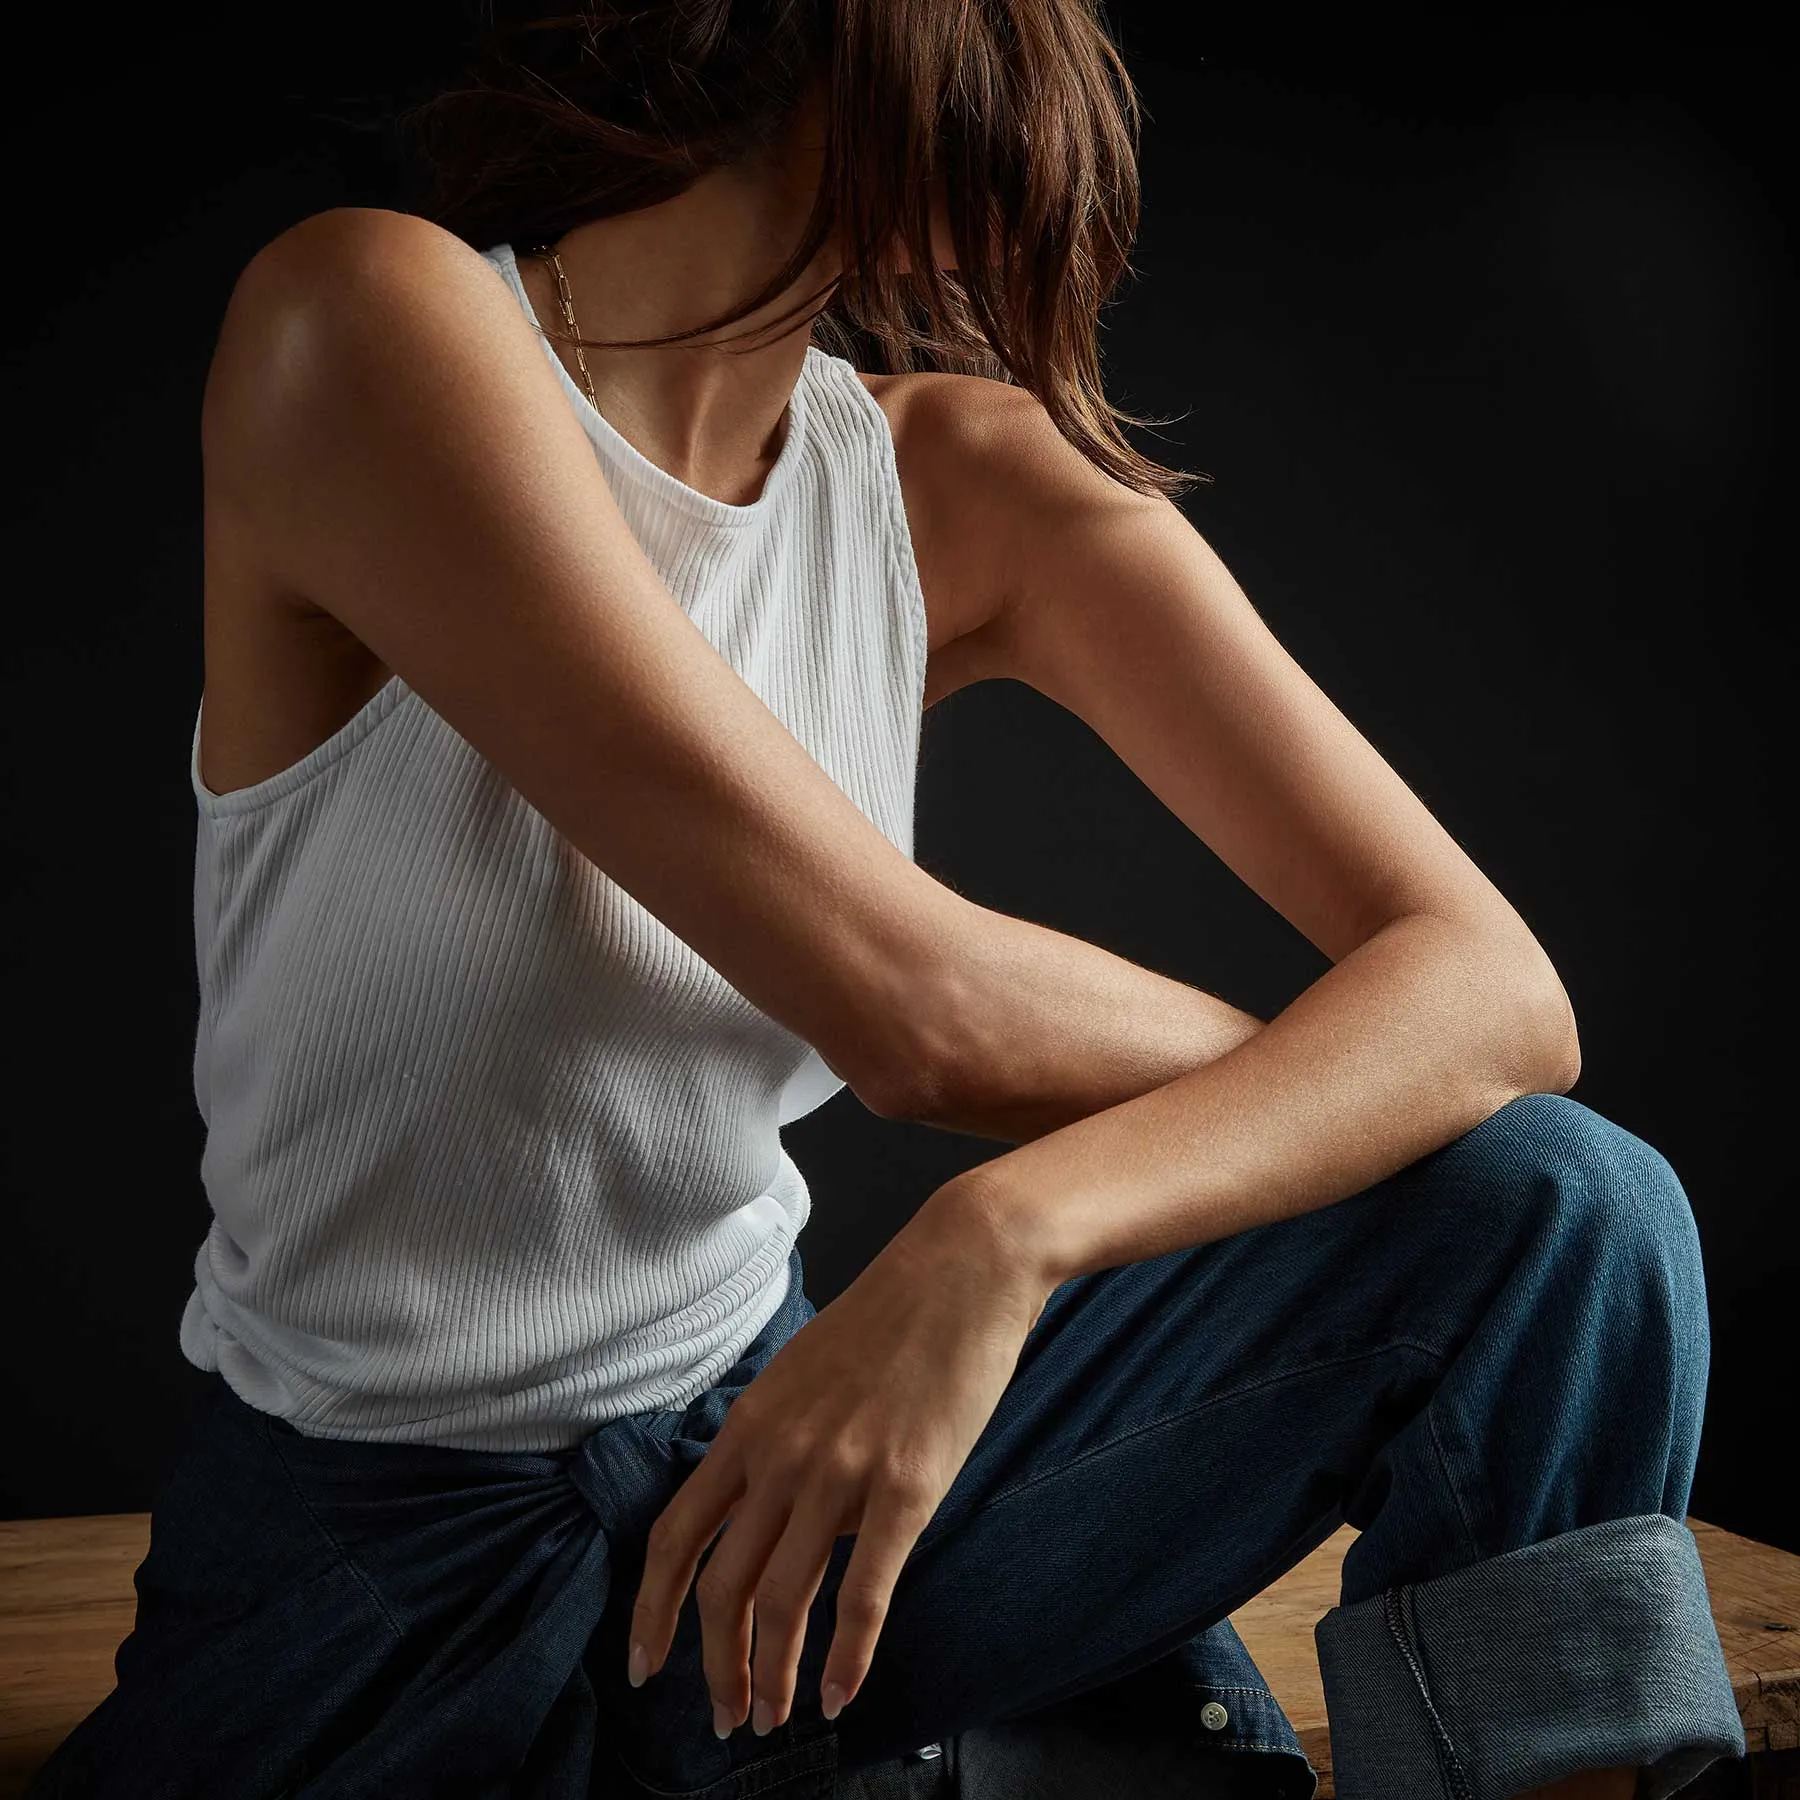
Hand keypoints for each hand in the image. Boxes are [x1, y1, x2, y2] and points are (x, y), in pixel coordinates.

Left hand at [624, 1180, 1050, 1737]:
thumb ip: (778, 1445)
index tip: (642, 1664)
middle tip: (722, 1717)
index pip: (676, 1536)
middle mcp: (782, 1453)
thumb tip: (780, 1523)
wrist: (962, 1267)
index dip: (651, 1611)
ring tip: (773, 1718)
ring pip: (784, 1601)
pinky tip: (838, 1697)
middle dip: (714, 1666)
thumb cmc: (890, 1317)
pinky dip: (848, 1658)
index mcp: (750, 1424)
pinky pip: (864, 1593)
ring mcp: (841, 1472)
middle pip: (722, 1586)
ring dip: (773, 1676)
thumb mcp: (805, 1374)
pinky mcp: (906, 1487)